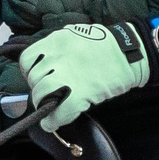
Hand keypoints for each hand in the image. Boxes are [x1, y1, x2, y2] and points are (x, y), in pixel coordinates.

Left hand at [19, 22, 149, 130]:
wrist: (131, 54)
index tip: (38, 79)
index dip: (30, 73)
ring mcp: (69, 75)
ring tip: (51, 108)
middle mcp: (58, 56)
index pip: (27, 60)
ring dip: (43, 106)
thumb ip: (57, 49)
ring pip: (41, 95)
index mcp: (56, 41)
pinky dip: (53, 121)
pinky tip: (54, 123)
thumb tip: (44, 65)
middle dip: (38, 90)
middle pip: (34, 79)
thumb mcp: (76, 36)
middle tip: (47, 96)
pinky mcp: (81, 93)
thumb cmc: (106, 47)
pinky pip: (58, 111)